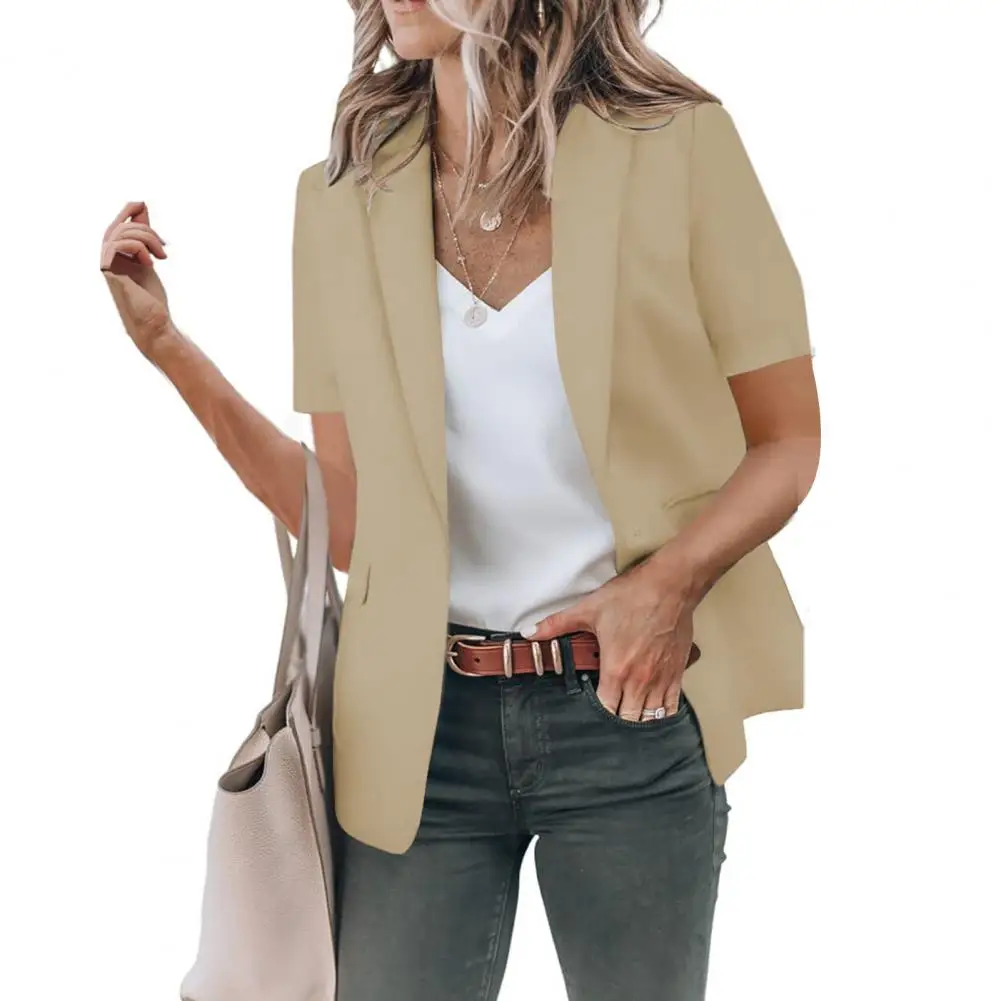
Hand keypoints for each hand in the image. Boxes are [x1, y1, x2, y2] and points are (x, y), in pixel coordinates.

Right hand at [100, 200, 172, 359]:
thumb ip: (145, 237)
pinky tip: (150, 263)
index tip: (143, 204)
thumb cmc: (151, 298)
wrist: (154, 324)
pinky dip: (136, 247)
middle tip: (164, 246)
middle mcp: (108, 260)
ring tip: (162, 256)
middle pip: (118, 227)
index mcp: (116, 257)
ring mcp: (106, 266)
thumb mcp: (150, 260)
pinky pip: (116, 245)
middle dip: (143, 228)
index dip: (128, 210)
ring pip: (118, 233)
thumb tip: (142, 207)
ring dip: (146, 239)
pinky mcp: (109, 273)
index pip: (117, 225)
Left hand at [525, 558, 700, 721]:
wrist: (670, 585)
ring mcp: (661, 678)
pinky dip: (662, 713)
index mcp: (616, 669)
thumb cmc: (632, 596)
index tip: (591, 708)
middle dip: (617, 719)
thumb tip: (530, 633)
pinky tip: (654, 711)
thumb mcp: (588, 609)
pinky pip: (671, 706)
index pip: (606, 710)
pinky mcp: (678, 672)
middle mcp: (640, 680)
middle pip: (629, 719)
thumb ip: (556, 624)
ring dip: (639, 719)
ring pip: (651, 718)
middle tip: (609, 714)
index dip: (597, 714)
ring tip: (629, 715)